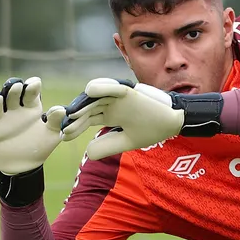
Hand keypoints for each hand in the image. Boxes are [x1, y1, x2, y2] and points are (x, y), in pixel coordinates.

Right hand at [0, 77, 65, 174]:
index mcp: (29, 107)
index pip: (30, 93)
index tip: (35, 83)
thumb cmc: (39, 146)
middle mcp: (13, 109)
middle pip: (11, 95)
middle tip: (16, 86)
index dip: (31, 87)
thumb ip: (55, 121)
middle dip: (13, 90)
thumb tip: (61, 109)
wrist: (25, 165)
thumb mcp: (51, 134)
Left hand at [60, 78, 222, 160]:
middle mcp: (112, 103)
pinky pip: (113, 87)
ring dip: (84, 103)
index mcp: (110, 114)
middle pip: (88, 107)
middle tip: (65, 128)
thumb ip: (109, 146)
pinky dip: (102, 87)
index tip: (66, 136)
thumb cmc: (152, 129)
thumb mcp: (127, 141)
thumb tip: (87, 153)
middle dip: (76, 117)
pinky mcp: (129, 91)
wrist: (173, 121)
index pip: (88, 118)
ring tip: (73, 112)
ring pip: (97, 96)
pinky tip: (91, 91)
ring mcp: (119, 96)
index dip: (76, 126)